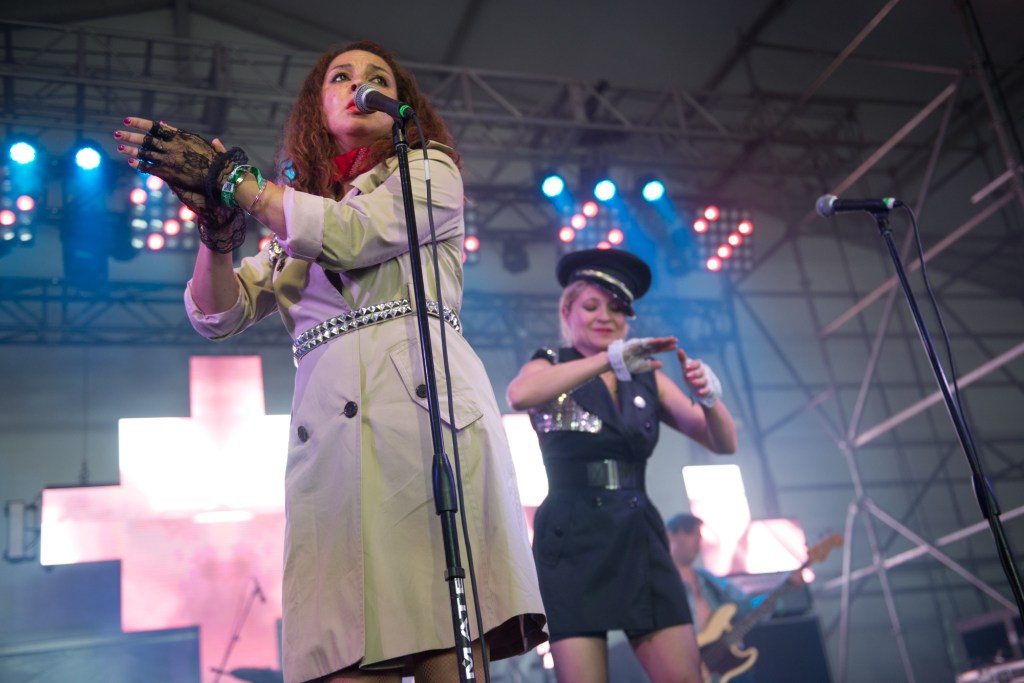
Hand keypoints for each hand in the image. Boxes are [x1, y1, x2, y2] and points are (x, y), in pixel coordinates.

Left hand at [114, 117, 246, 203]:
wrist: (220, 176)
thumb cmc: (215, 159)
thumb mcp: (200, 142)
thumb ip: (181, 133)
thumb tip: (167, 124)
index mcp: (180, 136)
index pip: (155, 127)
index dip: (139, 123)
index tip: (127, 120)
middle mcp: (172, 146)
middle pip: (146, 140)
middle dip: (130, 136)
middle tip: (117, 133)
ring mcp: (169, 160)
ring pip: (145, 154)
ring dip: (131, 150)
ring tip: (119, 147)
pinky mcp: (169, 173)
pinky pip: (150, 168)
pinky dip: (140, 165)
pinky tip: (131, 162)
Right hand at [607, 336, 676, 380]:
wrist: (616, 363)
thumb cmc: (628, 365)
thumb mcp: (642, 367)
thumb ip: (652, 365)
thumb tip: (662, 364)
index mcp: (646, 352)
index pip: (658, 349)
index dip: (667, 348)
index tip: (675, 347)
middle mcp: (644, 347)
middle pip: (658, 344)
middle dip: (667, 342)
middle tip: (676, 340)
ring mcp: (640, 344)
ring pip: (654, 342)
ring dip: (662, 340)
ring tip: (671, 339)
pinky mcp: (635, 344)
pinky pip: (645, 342)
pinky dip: (653, 341)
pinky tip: (660, 340)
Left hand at [679, 349, 722, 406]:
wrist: (700, 386)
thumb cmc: (691, 374)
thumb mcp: (686, 367)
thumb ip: (683, 359)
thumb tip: (679, 349)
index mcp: (698, 366)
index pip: (697, 363)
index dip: (692, 365)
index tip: (686, 367)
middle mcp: (703, 372)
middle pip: (700, 372)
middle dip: (694, 373)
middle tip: (687, 376)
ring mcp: (706, 381)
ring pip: (704, 380)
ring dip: (699, 381)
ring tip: (693, 383)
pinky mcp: (708, 389)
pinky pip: (707, 390)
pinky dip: (704, 391)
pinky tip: (699, 392)